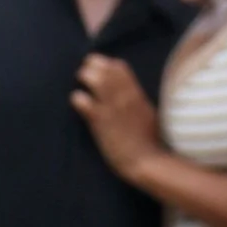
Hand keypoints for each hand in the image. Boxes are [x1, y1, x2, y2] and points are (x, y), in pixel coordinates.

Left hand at [72, 52, 161, 180]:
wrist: (147, 161)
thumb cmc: (149, 141)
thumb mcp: (146, 112)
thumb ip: (135, 99)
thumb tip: (128, 94)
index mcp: (135, 91)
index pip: (118, 64)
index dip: (104, 64)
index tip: (98, 72)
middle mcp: (122, 94)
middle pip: (102, 64)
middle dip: (89, 67)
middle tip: (85, 78)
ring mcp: (111, 105)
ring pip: (92, 76)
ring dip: (83, 79)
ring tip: (82, 89)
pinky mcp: (100, 120)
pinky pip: (81, 100)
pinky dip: (77, 100)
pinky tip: (79, 107)